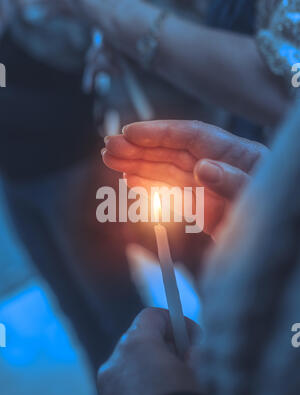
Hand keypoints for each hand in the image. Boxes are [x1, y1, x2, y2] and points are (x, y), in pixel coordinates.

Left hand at [97, 308, 200, 394]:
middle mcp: (115, 361)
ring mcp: (107, 386)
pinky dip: (140, 386)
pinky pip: (125, 385)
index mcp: (136, 344)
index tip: (192, 336)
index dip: (175, 321)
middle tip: (186, 360)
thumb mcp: (198, 374)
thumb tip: (189, 352)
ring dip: (152, 366)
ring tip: (174, 385)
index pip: (152, 316)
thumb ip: (192, 353)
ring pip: (131, 363)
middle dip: (164, 345)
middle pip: (139, 338)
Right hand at [102, 120, 268, 237]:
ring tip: (112, 161)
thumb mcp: (260, 196)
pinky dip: (151, 187)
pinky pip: (171, 194)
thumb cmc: (278, 213)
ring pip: (167, 172)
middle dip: (139, 149)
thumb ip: (235, 182)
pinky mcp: (202, 209)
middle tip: (109, 147)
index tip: (130, 133)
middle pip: (173, 153)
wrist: (284, 248)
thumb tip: (204, 168)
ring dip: (139, 166)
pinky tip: (133, 181)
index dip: (159, 133)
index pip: (191, 136)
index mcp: (237, 155)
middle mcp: (219, 168)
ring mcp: (209, 189)